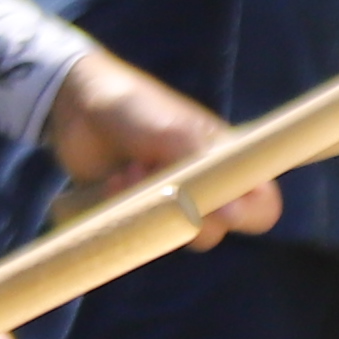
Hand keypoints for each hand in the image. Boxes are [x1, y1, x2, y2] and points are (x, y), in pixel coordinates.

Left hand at [47, 59, 278, 241]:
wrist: (77, 104)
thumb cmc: (135, 107)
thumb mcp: (174, 131)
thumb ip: (205, 168)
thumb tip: (231, 212)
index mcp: (225, 160)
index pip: (261, 203)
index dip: (249, 213)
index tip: (220, 208)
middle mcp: (203, 185)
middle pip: (217, 227)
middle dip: (185, 209)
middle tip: (156, 175)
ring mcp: (169, 201)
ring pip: (177, 233)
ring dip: (152, 208)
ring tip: (128, 172)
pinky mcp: (138, 211)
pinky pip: (142, 232)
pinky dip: (127, 210)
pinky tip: (112, 180)